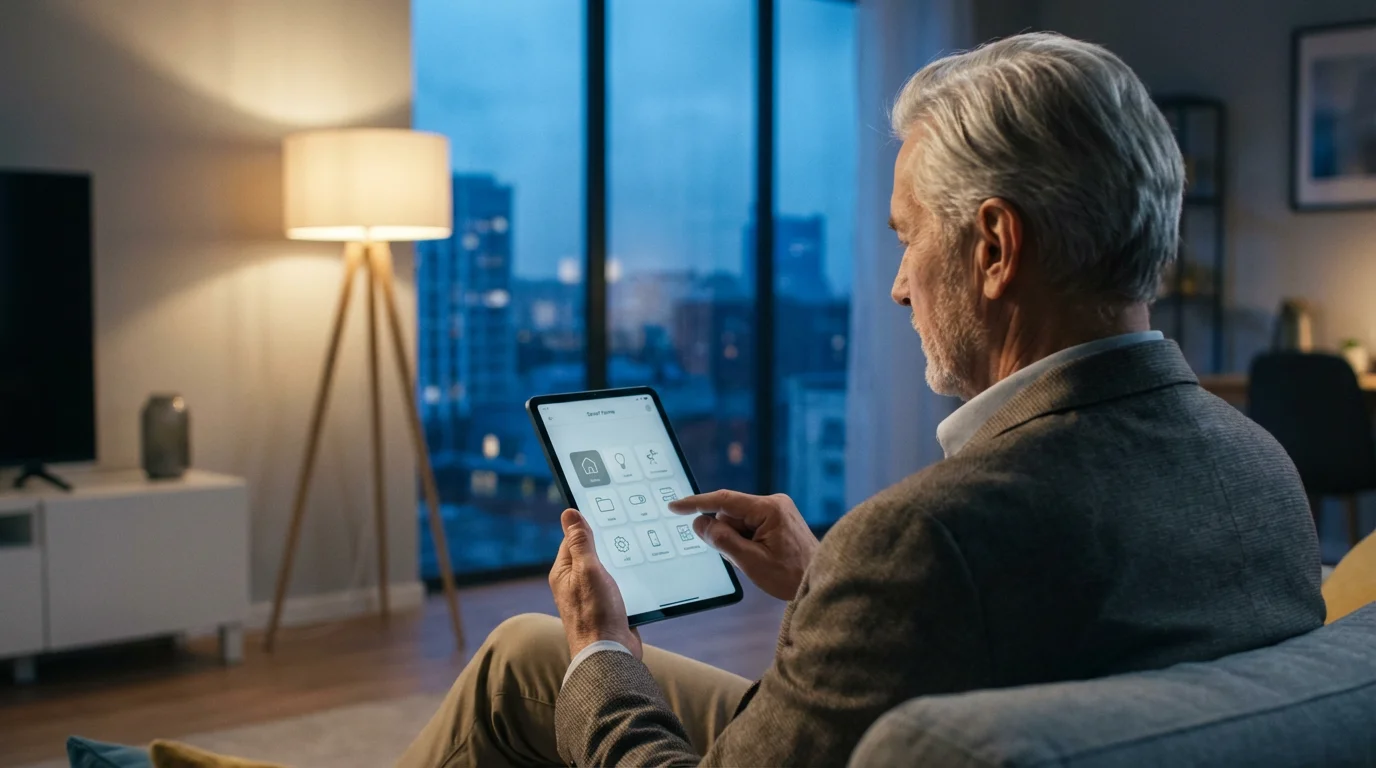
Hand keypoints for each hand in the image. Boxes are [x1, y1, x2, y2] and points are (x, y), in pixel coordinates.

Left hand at [548, 508, 641, 658]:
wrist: (611, 655)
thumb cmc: (596, 614)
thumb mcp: (588, 570)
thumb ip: (580, 542)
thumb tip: (568, 513)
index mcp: (563, 573)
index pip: (573, 539)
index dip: (589, 527)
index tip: (609, 515)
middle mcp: (574, 585)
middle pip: (592, 554)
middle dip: (608, 545)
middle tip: (628, 530)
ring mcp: (592, 598)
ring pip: (608, 571)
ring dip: (621, 564)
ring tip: (638, 551)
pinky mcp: (608, 609)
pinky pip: (619, 586)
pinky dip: (629, 580)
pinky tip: (642, 574)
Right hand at [669, 491, 818, 600]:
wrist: (820, 581)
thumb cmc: (791, 576)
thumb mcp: (751, 562)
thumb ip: (722, 540)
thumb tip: (700, 523)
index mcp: (769, 509)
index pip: (724, 500)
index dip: (696, 504)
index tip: (675, 507)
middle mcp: (773, 503)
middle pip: (730, 514)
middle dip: (728, 536)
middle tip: (746, 559)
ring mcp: (777, 510)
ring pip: (738, 522)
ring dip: (738, 541)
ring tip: (759, 560)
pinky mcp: (778, 518)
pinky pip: (749, 526)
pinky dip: (746, 541)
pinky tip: (761, 556)